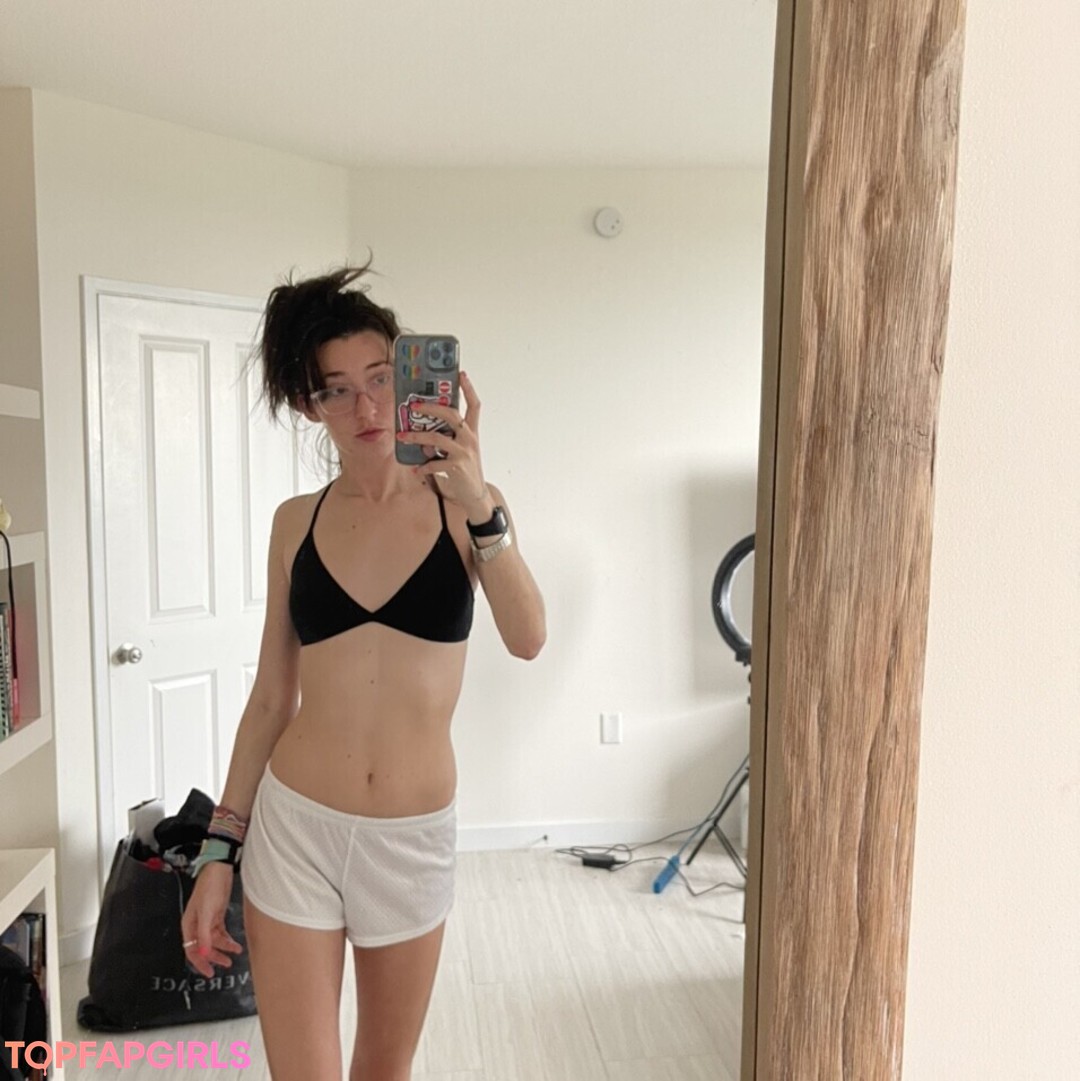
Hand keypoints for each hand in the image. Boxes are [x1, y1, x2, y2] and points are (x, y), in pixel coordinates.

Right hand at [180, 863, 244, 978]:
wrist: (219, 870)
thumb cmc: (210, 888)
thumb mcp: (207, 913)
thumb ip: (205, 934)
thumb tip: (204, 954)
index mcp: (189, 925)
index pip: (191, 951)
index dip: (200, 963)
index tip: (209, 973)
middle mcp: (196, 925)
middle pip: (203, 947)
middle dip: (214, 957)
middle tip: (226, 964)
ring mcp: (207, 920)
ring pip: (213, 941)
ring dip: (224, 948)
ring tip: (235, 952)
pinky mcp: (216, 915)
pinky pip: (220, 933)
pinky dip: (227, 939)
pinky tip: (235, 943)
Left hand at [397, 371, 488, 508]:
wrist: (476, 496)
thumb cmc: (466, 471)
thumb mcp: (460, 451)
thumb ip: (445, 441)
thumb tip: (421, 437)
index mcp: (472, 432)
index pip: (474, 406)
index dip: (469, 389)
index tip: (461, 374)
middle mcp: (470, 439)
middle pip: (452, 414)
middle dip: (431, 407)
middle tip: (414, 405)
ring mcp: (464, 452)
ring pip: (436, 438)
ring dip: (416, 437)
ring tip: (402, 437)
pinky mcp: (457, 467)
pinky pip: (434, 463)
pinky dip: (423, 466)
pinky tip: (417, 468)